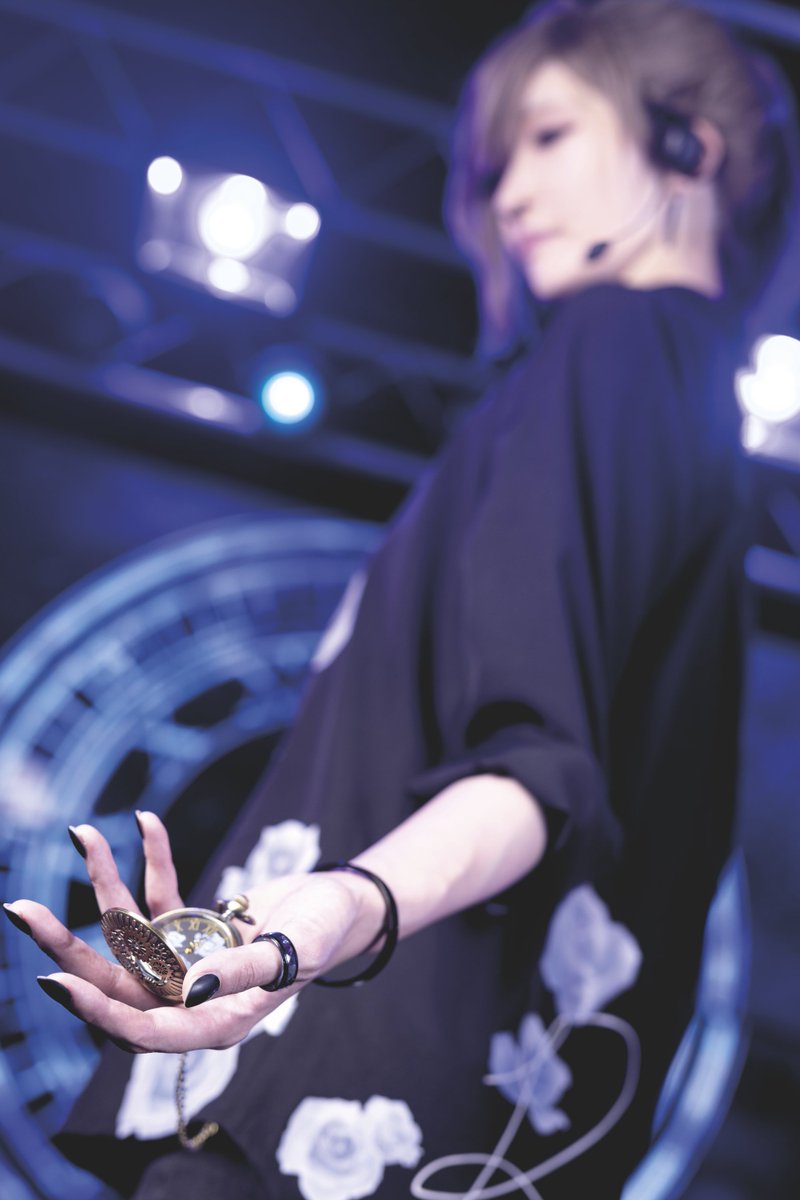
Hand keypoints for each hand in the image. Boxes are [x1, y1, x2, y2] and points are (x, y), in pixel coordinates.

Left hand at [5, 813, 383, 1052]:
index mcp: (214, 1023)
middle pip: (114, 981)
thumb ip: (241, 971)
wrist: (342, 904)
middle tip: (20, 910)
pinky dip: (155, 857)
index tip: (56, 981)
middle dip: (66, 946)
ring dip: (104, 881)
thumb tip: (189, 991)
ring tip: (83, 832)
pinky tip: (146, 819)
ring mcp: (185, 962)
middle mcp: (189, 998)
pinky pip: (161, 895)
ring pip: (127, 933)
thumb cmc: (326, 933)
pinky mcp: (191, 929)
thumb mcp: (293, 950)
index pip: (143, 1029)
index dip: (97, 1010)